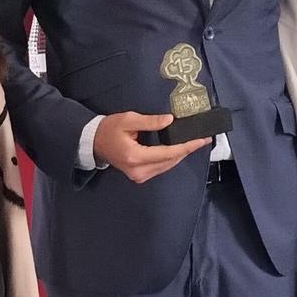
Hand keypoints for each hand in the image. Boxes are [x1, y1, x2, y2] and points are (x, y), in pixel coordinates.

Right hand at [93, 112, 209, 183]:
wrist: (94, 143)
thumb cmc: (109, 129)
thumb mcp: (128, 119)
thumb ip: (150, 121)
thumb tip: (170, 121)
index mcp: (135, 157)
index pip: (168, 153)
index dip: (187, 146)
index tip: (201, 140)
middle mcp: (139, 170)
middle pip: (170, 161)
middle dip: (187, 150)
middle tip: (203, 139)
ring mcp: (139, 176)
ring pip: (167, 166)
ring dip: (180, 155)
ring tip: (194, 143)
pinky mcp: (139, 176)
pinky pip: (161, 168)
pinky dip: (171, 159)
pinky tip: (179, 150)